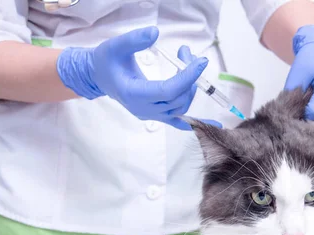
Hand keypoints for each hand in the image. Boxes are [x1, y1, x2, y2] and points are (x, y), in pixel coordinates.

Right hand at [56, 26, 219, 129]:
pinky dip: (196, 121)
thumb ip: (134, 40)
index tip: (200, 62)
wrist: (99, 77)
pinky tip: (214, 123)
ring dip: (190, 86)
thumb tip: (155, 32)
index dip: (187, 77)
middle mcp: (144, 109)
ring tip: (188, 63)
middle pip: (178, 98)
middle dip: (189, 76)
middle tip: (188, 54)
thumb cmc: (106, 61)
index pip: (168, 90)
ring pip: (181, 107)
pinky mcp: (157, 115)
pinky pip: (179, 122)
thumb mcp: (116, 46)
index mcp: (134, 94)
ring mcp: (151, 115)